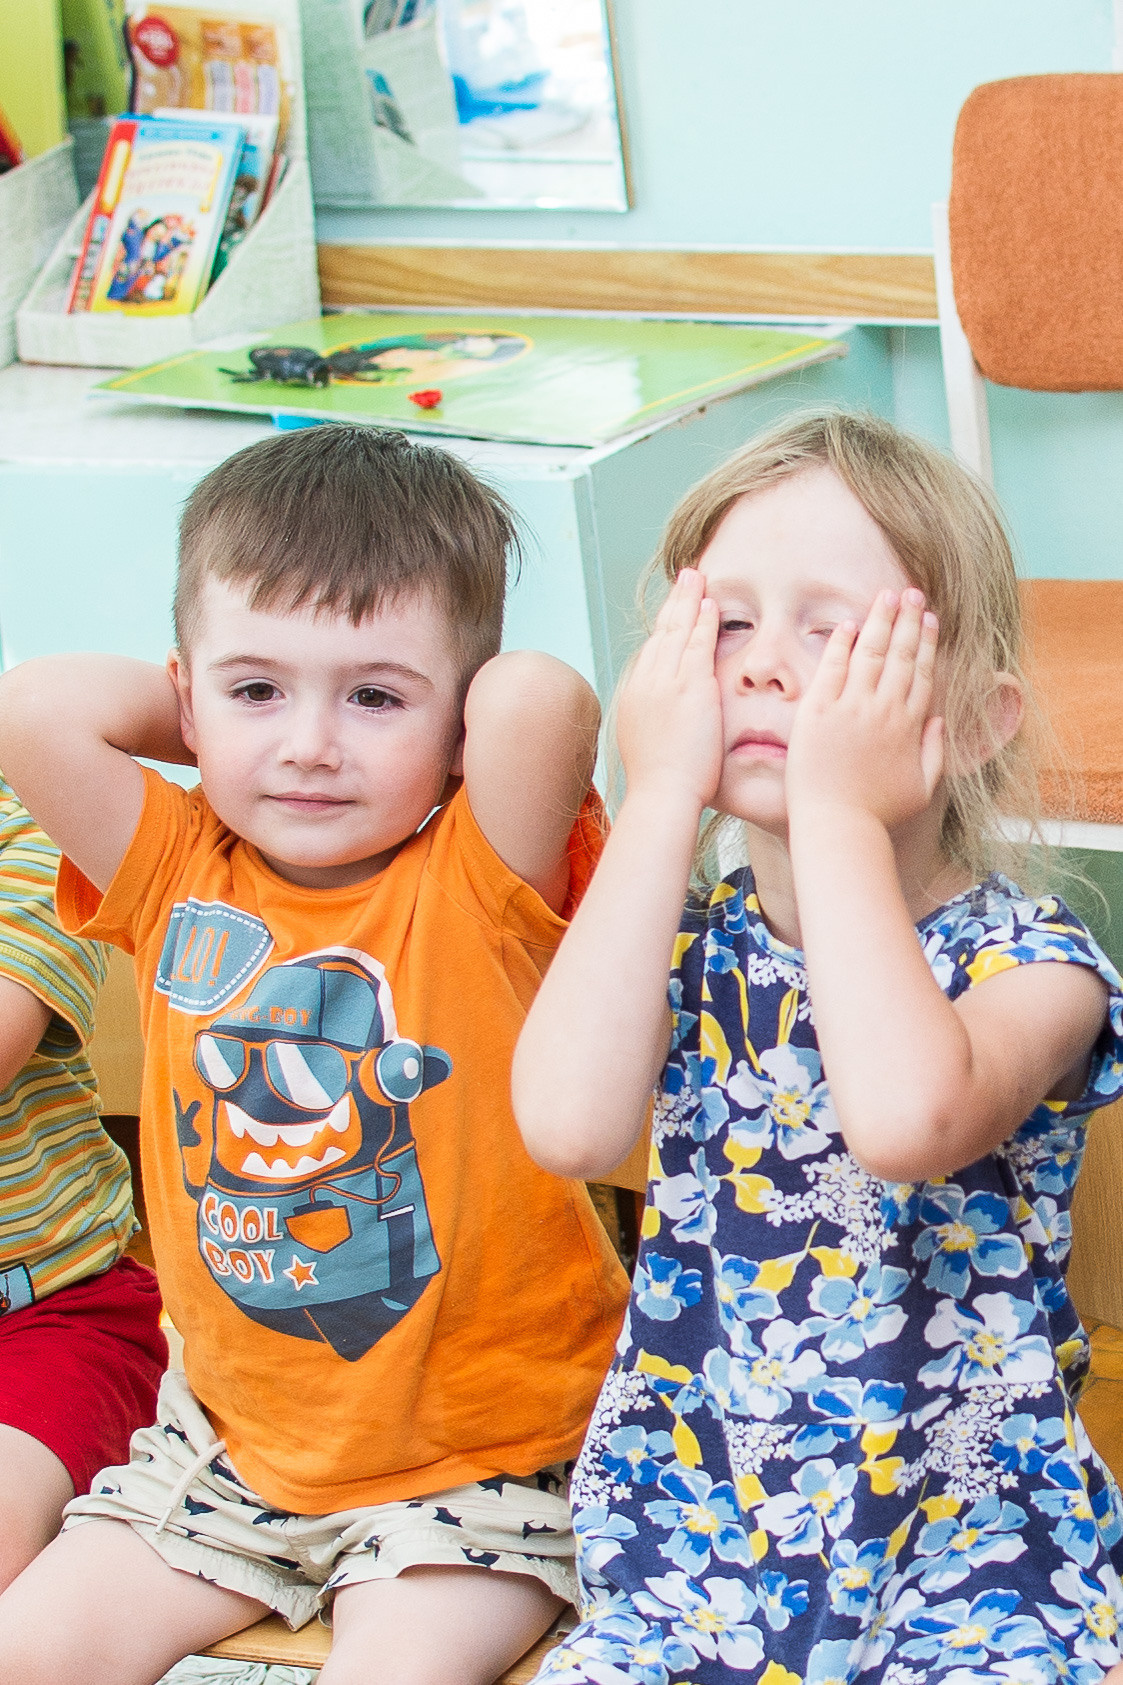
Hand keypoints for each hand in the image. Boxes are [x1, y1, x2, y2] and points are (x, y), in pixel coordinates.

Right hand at [617, 569, 722, 812]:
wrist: (662, 795)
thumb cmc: (661, 784)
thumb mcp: (648, 746)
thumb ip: (656, 724)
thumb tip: (663, 724)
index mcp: (635, 696)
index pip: (651, 651)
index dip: (664, 627)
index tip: (674, 611)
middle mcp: (646, 683)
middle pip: (660, 632)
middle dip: (674, 603)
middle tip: (685, 578)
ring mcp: (666, 683)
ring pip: (678, 631)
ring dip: (688, 601)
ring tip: (697, 578)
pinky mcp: (690, 687)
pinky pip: (697, 645)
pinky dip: (704, 622)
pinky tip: (710, 603)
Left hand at [785, 588, 943, 830]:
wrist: (838, 826)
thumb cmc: (877, 814)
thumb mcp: (921, 788)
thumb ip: (934, 751)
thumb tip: (939, 720)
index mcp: (910, 726)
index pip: (923, 673)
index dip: (928, 643)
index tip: (930, 619)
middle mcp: (884, 711)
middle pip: (901, 654)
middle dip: (909, 619)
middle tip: (913, 592)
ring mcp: (851, 709)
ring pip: (871, 653)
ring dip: (881, 620)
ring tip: (887, 594)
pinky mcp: (818, 713)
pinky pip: (832, 669)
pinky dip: (841, 644)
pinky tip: (849, 624)